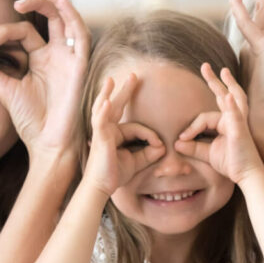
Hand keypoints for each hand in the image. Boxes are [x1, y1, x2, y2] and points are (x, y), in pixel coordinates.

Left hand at [0, 0, 89, 157]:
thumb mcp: (4, 91)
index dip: (3, 32)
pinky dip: (72, 17)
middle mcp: (56, 55)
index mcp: (40, 59)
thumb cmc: (30, 120)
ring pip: (67, 20)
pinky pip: (80, 35)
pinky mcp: (80, 65)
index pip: (24, 32)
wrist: (47, 142)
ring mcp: (69, 58)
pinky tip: (62, 2)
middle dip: (38, 2)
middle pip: (51, 18)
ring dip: (58, 1)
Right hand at [83, 75, 164, 196]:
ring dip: (107, 93)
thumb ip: (150, 153)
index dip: (150, 136)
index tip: (159, 147)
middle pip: (117, 106)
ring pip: (105, 109)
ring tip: (110, 80)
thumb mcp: (137, 162)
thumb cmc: (115, 174)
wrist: (101, 187)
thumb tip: (163, 147)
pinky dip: (103, 111)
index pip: (137, 127)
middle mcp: (107, 130)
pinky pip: (101, 122)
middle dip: (125, 91)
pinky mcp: (100, 139)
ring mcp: (102, 133)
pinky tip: (107, 101)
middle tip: (134, 75)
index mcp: (116, 134)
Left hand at [175, 64, 261, 184]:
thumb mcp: (207, 154)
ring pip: (232, 98)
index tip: (181, 138)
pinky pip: (236, 115)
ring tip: (223, 71)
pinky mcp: (240, 130)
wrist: (246, 175)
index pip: (203, 117)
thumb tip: (176, 143)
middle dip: (214, 80)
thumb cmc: (231, 163)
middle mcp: (234, 119)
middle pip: (223, 95)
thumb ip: (192, 147)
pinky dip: (232, 105)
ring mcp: (239, 122)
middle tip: (205, 66)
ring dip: (227, 83)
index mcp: (226, 123)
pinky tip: (228, 96)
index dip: (191, 127)